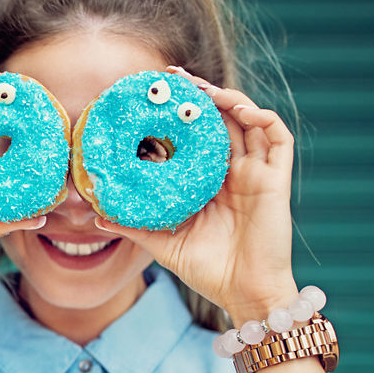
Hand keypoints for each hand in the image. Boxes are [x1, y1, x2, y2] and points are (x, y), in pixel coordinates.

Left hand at [94, 66, 296, 322]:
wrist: (243, 294)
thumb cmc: (207, 270)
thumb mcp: (162, 241)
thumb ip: (133, 224)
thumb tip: (95, 215)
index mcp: (210, 182)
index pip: (196, 136)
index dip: (180, 114)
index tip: (153, 96)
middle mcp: (234, 172)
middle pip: (222, 120)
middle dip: (200, 96)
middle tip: (172, 78)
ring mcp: (256, 173)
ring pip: (249, 120)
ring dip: (228, 98)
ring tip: (201, 87)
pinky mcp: (275, 179)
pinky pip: (278, 137)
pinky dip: (261, 116)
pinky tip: (239, 109)